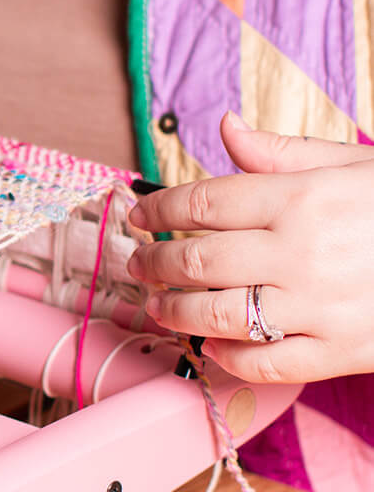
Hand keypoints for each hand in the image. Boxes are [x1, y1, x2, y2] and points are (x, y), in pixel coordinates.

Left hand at [125, 112, 373, 383]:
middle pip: (197, 261)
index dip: (159, 209)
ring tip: (159, 306)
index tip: (139, 214)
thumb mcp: (352, 164)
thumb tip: (226, 128)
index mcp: (302, 198)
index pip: (203, 202)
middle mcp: (301, 252)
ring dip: (176, 312)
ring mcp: (318, 307)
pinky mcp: (339, 351)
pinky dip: (228, 357)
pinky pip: (264, 363)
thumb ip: (283, 152)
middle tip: (138, 264)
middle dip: (155, 264)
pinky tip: (212, 345)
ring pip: (218, 315)